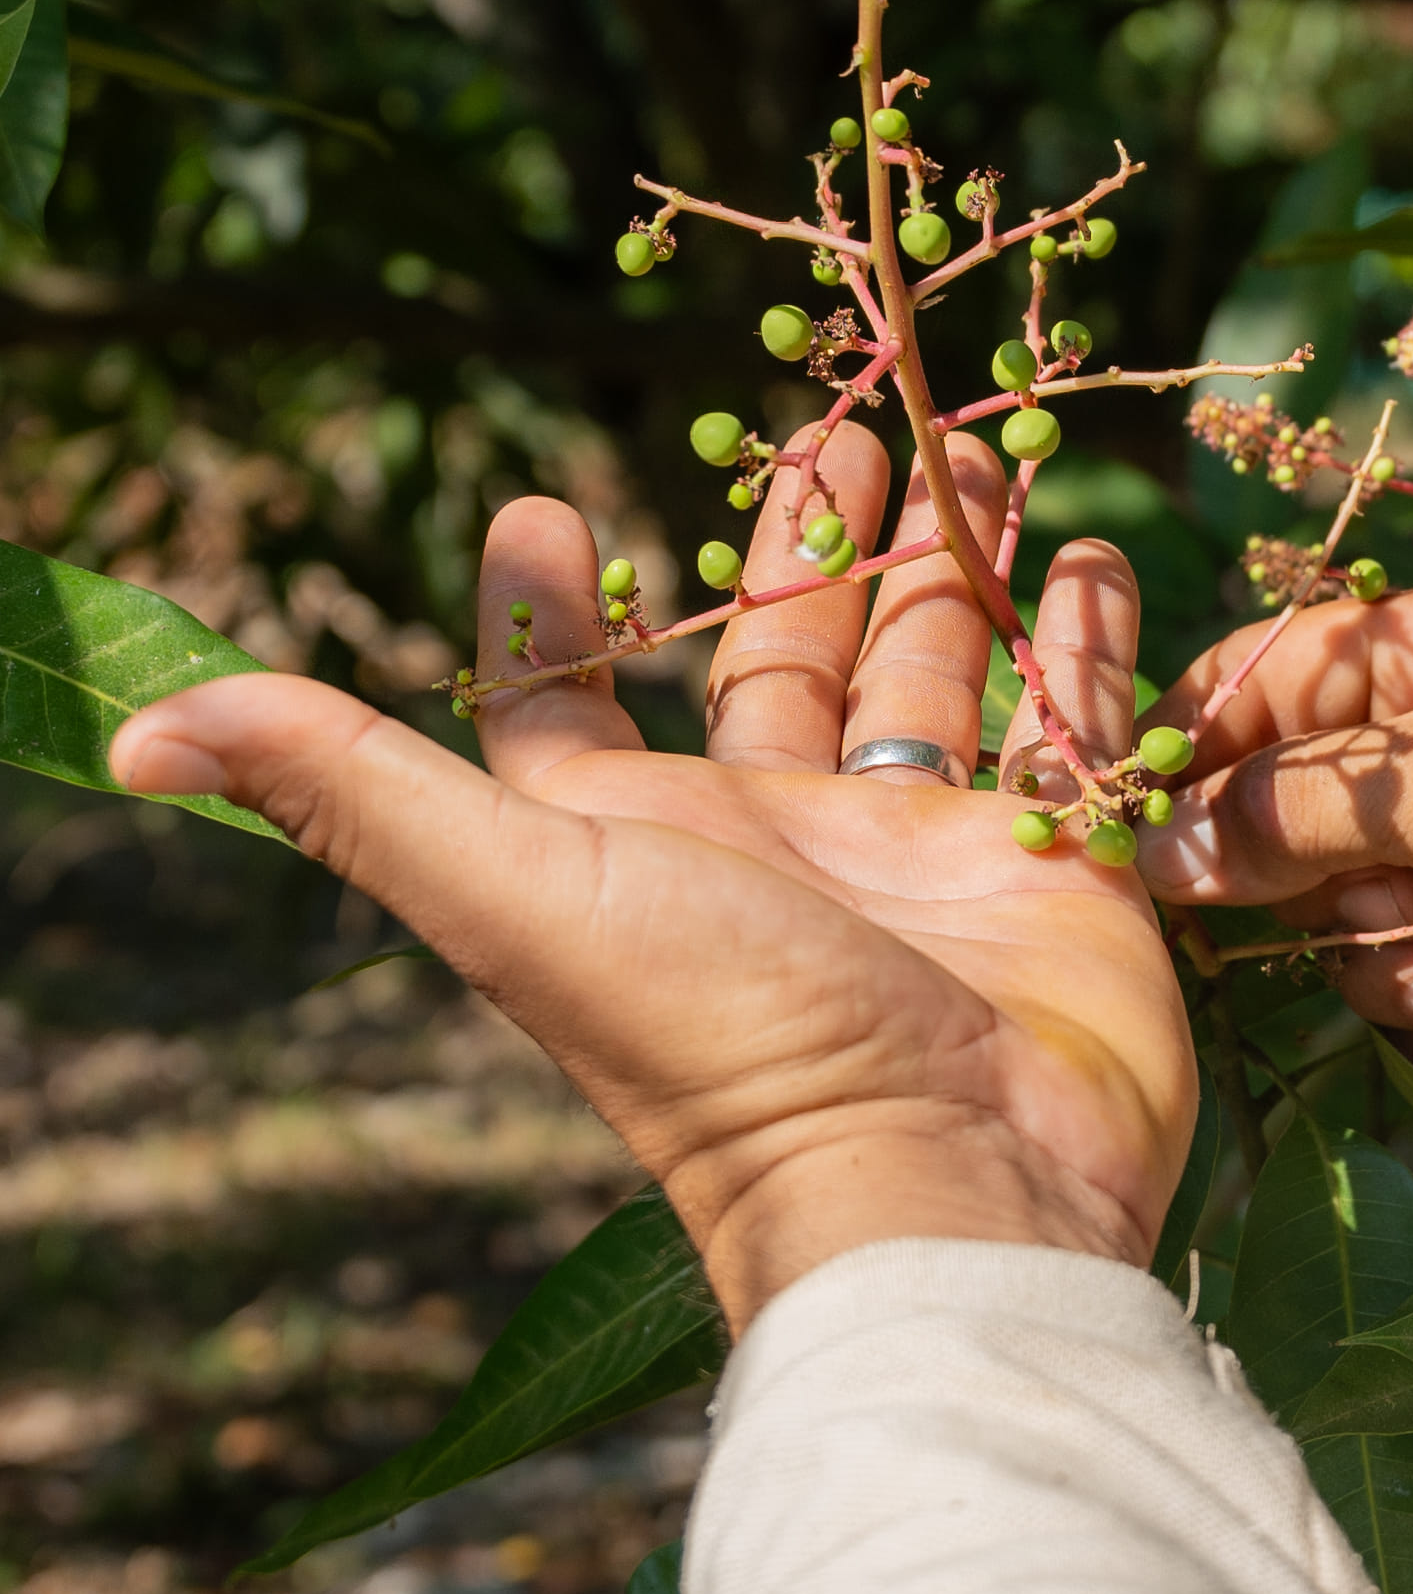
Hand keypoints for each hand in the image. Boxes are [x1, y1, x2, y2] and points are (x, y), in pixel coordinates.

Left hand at [107, 436, 1198, 1329]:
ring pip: (929, 673)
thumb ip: (349, 793)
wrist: (947, 1188)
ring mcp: (922, 855)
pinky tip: (1088, 549)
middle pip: (782, 656)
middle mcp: (781, 841)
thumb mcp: (516, 891)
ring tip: (974, 442)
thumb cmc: (724, 1043)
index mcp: (644, 841)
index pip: (574, 708)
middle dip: (807, 536)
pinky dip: (1079, 641)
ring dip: (945, 560)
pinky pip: (1066, 729)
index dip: (546, 616)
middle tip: (843, 405)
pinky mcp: (1051, 871)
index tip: (539, 506)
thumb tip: (142, 735)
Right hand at [1142, 571, 1412, 1176]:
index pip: (1283, 673)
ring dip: (1386, 949)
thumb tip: (1167, 846)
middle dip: (1305, 873)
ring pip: (1348, 902)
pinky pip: (1412, 972)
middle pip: (1303, 800)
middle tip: (1315, 910)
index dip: (1202, 743)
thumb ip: (1300, 808)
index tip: (1131, 817)